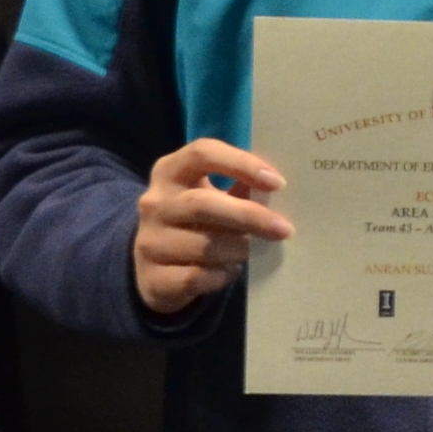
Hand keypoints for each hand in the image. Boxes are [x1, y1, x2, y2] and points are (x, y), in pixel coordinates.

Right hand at [135, 138, 289, 316]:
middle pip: (203, 204)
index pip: (202, 153)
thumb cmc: (194, 224)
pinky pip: (197, 277)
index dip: (241, 163)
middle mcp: (154, 203)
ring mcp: (149, 242)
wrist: (154, 269)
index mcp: (169, 172)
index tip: (278, 183)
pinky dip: (222, 276)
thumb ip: (239, 189)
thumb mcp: (210, 197)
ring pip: (204, 246)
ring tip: (250, 252)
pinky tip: (230, 271)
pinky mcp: (153, 278)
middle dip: (249, 216)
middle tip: (283, 229)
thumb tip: (279, 188)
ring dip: (238, 250)